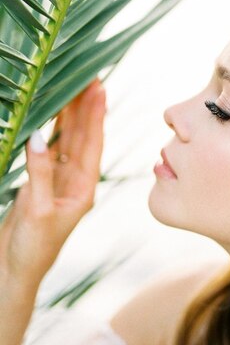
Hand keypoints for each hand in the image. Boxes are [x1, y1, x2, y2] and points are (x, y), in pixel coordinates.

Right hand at [0, 78, 105, 290]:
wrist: (16, 269)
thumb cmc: (33, 247)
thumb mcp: (37, 210)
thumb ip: (39, 173)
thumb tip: (38, 136)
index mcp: (83, 188)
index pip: (92, 143)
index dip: (95, 114)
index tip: (99, 87)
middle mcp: (76, 180)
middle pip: (82, 136)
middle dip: (85, 107)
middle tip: (89, 76)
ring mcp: (59, 179)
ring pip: (66, 140)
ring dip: (70, 114)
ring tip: (73, 85)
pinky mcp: (42, 182)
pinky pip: (49, 149)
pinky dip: (50, 130)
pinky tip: (51, 112)